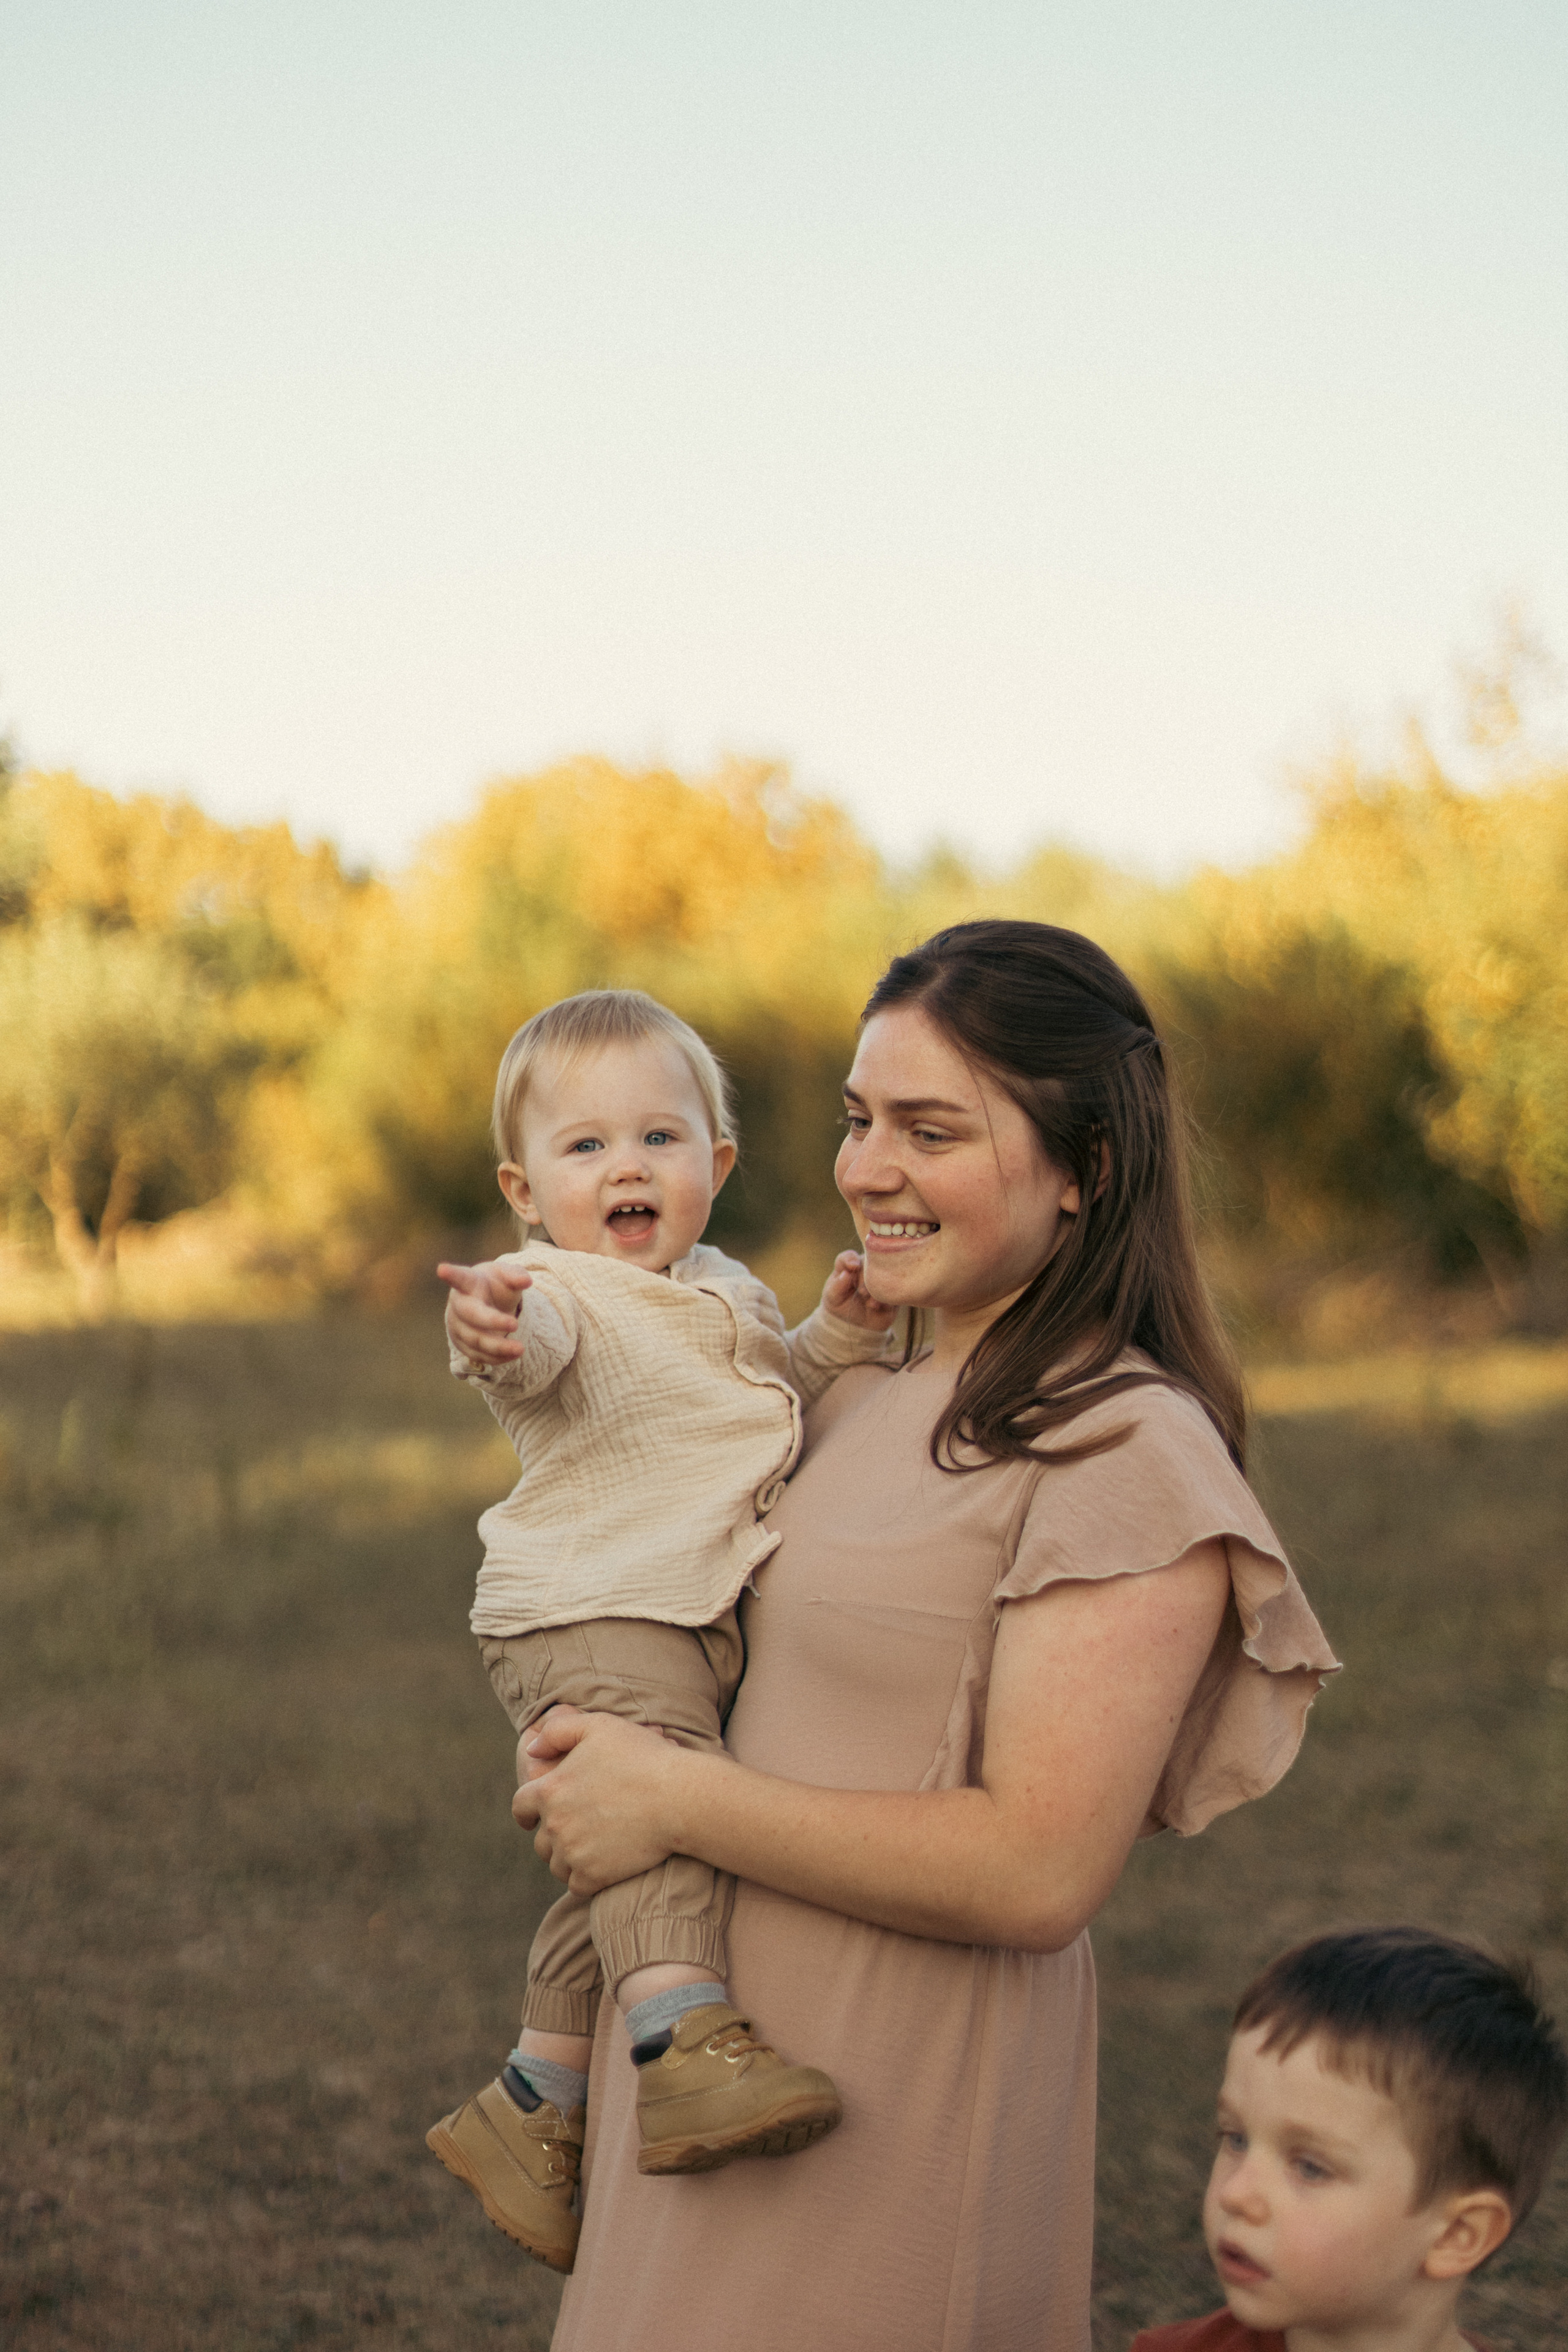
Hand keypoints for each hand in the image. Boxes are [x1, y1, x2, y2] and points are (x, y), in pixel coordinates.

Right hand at [439, 1256, 531, 1363]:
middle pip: (471, 1314)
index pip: (460, 1277)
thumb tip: (526, 1281)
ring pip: (475, 1339)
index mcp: (469, 1281)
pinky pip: (478, 1355)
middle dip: (492, 1321)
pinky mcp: (462, 1344)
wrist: (485, 1303)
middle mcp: (459, 1304)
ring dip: (498, 1346)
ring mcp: (458, 1325)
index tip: (443, 1269)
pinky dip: (497, 1357)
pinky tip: (513, 1354)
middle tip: (515, 1324)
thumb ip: (516, 1275)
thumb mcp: (507, 1275)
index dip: (451, 1274)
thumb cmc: (495, 1285)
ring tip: (520, 1349)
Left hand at [510, 1706, 691, 1893]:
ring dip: (567, 1860)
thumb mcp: (597, 1726)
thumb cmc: (642, 1757)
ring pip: (557, 1865)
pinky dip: (585, 1879)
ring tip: (587, 1851)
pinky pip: (577, 1886)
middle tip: (574, 1832)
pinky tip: (600, 1869)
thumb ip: (556, 1731)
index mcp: (550, 1789)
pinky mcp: (594, 1877)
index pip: (521, 1806)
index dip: (526, 1812)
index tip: (530, 1819)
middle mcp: (556, 1825)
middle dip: (553, 1836)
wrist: (677, 1798)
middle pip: (540, 1841)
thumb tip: (532, 1749)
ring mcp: (573, 1854)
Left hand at [820, 1250, 896, 1331]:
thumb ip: (837, 1286)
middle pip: (868, 1264)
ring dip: (875, 1289)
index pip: (849, 1257)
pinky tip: (878, 1306)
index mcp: (850, 1266)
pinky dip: (885, 1298)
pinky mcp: (893, 1290)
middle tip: (861, 1292)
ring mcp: (882, 1278)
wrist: (858, 1324)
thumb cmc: (843, 1305)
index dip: (850, 1259)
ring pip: (883, 1274)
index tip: (853, 1266)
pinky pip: (894, 1290)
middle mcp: (867, 1268)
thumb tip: (846, 1274)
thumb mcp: (833, 1297)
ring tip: (870, 1303)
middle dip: (865, 1278)